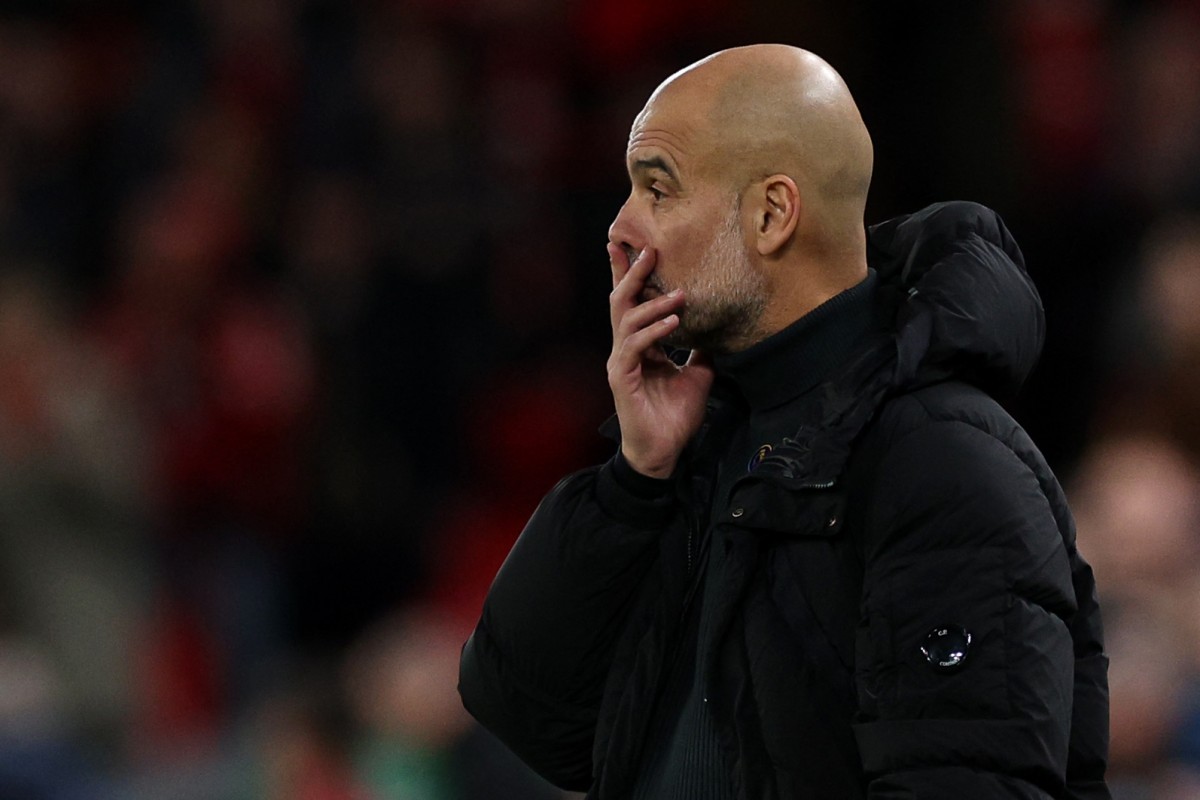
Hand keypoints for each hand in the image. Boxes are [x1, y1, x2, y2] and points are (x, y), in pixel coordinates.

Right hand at [606, 244, 714, 478]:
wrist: (663, 452)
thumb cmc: (674, 416)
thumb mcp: (698, 375)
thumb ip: (701, 350)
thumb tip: (718, 328)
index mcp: (640, 346)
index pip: (633, 304)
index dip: (631, 275)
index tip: (636, 246)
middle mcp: (625, 349)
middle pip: (621, 301)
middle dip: (633, 273)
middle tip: (649, 249)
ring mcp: (621, 362)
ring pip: (626, 319)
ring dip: (653, 302)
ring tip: (680, 294)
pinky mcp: (622, 378)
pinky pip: (634, 346)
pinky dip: (653, 330)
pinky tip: (674, 322)